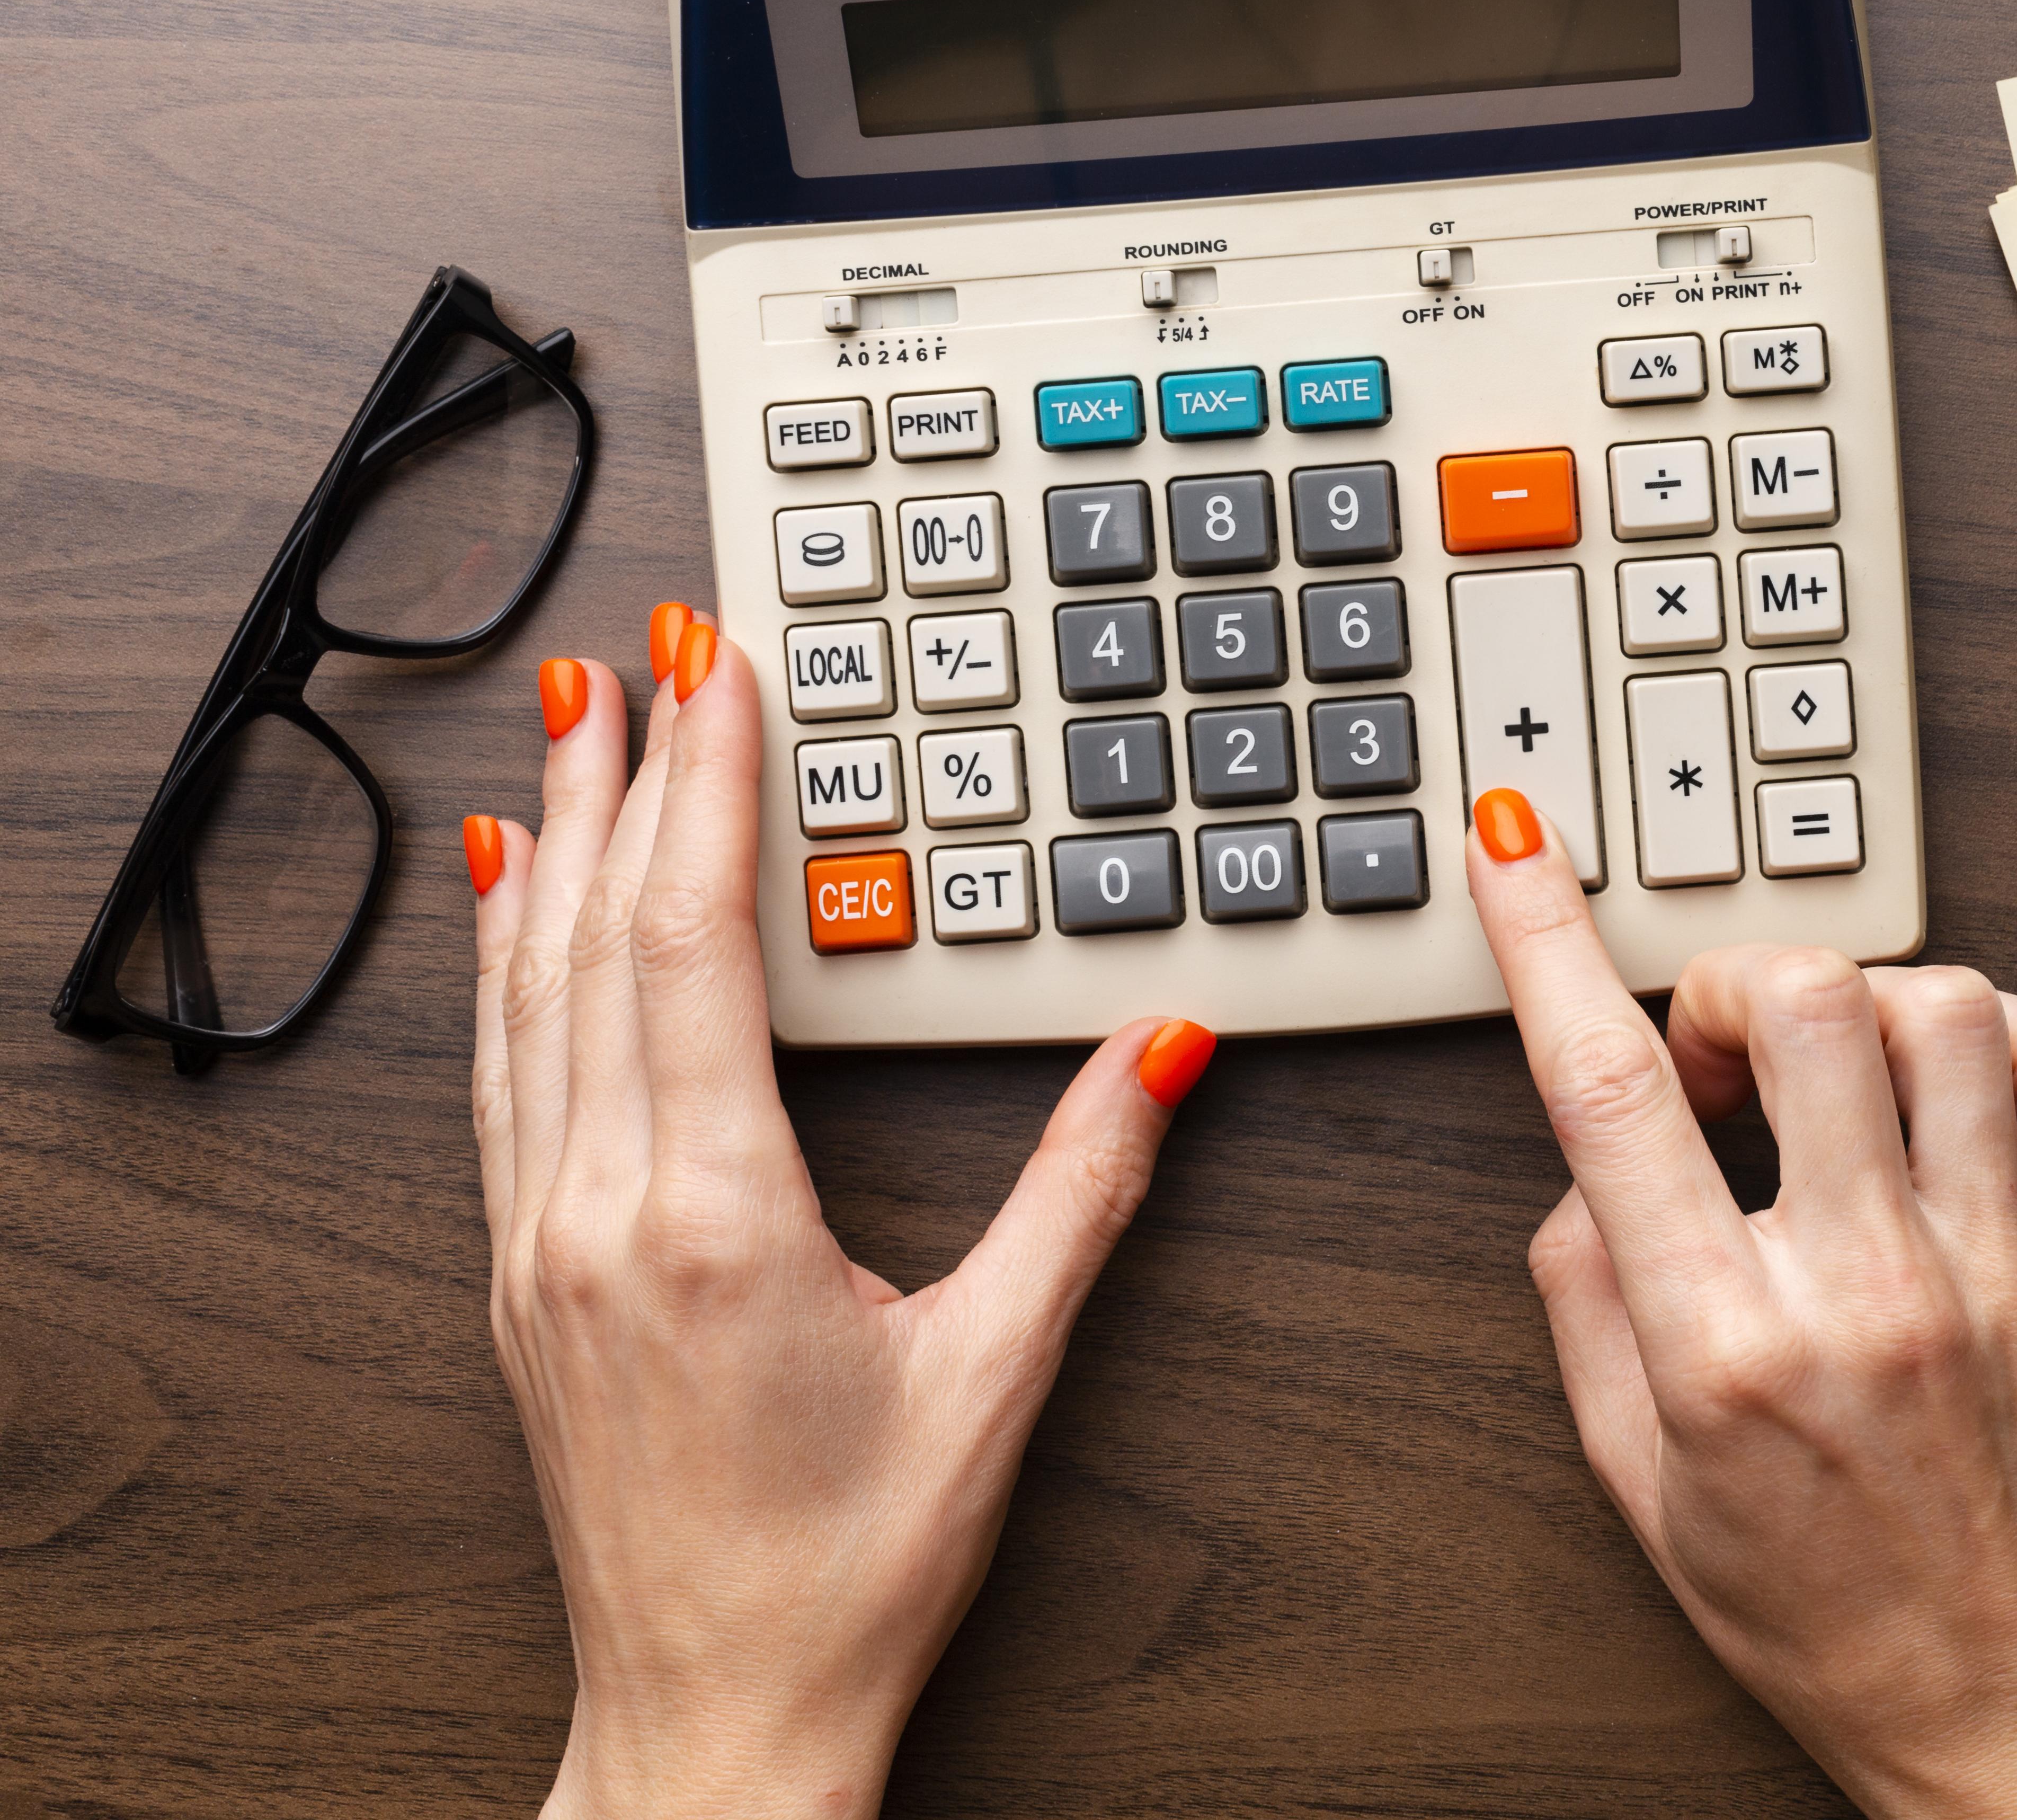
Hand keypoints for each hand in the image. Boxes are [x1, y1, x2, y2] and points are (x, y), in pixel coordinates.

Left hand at [462, 610, 1214, 1819]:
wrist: (718, 1716)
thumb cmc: (851, 1568)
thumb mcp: (998, 1370)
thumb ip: (1085, 1189)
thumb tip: (1164, 1047)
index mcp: (713, 1220)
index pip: (691, 946)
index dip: (701, 792)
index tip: (716, 681)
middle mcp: (598, 1217)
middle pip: (593, 941)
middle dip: (618, 781)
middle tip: (637, 655)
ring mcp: (538, 1247)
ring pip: (527, 998)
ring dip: (548, 852)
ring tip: (567, 736)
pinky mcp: (521, 1282)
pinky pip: (499, 1077)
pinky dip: (501, 967)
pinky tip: (503, 907)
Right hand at [1461, 789, 2016, 1818]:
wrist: (2013, 1693)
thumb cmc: (1822, 1602)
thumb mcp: (1635, 1476)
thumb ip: (1586, 1299)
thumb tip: (1589, 1159)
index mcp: (1726, 1347)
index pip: (1613, 1091)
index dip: (1545, 942)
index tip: (1519, 851)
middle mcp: (1867, 1289)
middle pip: (1804, 1002)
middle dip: (1736, 983)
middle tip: (1726, 1056)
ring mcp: (1998, 1266)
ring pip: (1940, 1006)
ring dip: (1865, 1002)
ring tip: (1843, 1076)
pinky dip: (1998, 1034)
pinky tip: (1951, 1091)